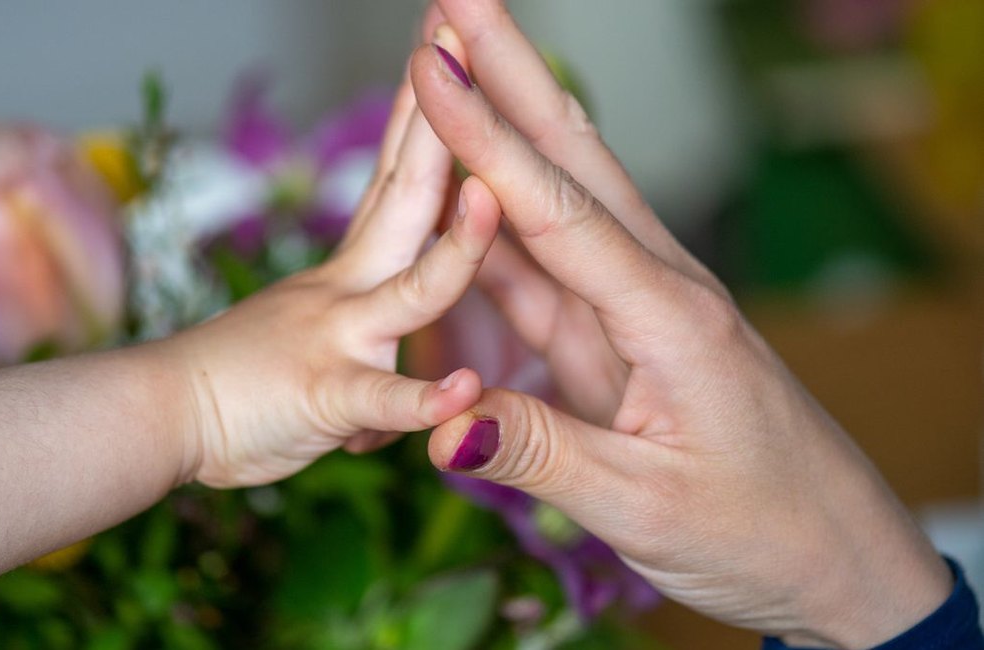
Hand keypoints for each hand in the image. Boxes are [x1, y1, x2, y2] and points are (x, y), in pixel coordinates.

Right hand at [167, 26, 500, 487]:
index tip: (446, 49)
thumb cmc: (232, 383)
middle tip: (459, 32)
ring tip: (493, 196)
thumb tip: (385, 370)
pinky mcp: (325, 398)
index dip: (425, 112)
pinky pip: (380, 398)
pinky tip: (463, 387)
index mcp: (353, 270)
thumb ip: (357, 342)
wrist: (150, 414)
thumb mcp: (302, 339)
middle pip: (408, 193)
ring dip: (459, 246)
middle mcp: (350, 287)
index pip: (396, 176)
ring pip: (415, 290)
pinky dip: (422, 398)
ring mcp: (340, 338)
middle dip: (440, 116)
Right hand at [412, 2, 951, 646]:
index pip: (558, 213)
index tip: (432, 72)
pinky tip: (468, 184)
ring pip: (555, 202)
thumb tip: (440, 428)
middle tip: (456, 1)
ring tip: (452, 65)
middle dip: (509, 75)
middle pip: (569, 165)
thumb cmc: (758, 528)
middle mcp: (654, 292)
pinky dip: (497, 220)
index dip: (487, 142)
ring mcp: (633, 311)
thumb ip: (541, 455)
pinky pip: (545, 270)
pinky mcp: (616, 340)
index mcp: (669, 319)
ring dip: (503, 128)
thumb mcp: (646, 506)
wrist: (829, 555)